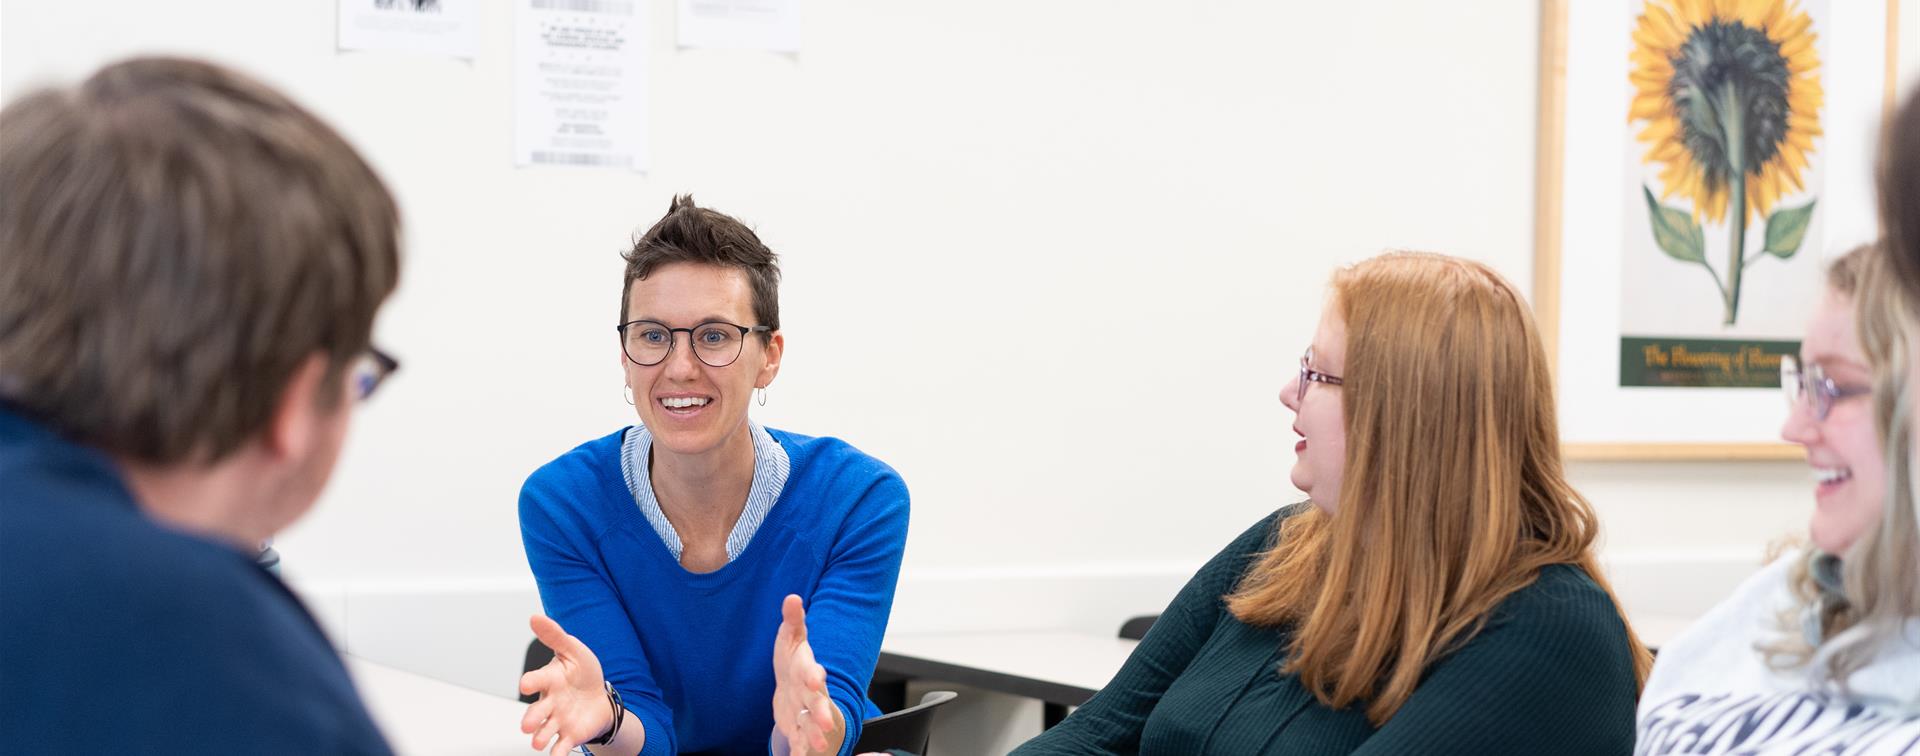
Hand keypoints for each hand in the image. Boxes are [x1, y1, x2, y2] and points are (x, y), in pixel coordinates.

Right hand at [518, 615, 612, 755]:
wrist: (599, 697)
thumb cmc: (582, 673)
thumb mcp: (573, 650)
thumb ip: (555, 636)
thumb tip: (535, 617)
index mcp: (550, 680)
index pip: (537, 680)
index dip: (531, 681)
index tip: (526, 684)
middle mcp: (549, 702)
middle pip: (537, 711)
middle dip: (531, 718)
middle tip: (527, 725)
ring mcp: (557, 720)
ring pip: (544, 731)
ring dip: (540, 737)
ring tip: (537, 742)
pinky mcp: (569, 734)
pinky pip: (560, 746)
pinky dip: (557, 752)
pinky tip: (556, 755)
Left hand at [772, 595, 838, 754]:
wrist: (794, 684)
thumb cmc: (793, 659)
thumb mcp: (791, 637)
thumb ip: (793, 620)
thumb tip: (792, 598)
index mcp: (807, 670)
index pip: (812, 671)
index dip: (814, 675)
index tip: (816, 678)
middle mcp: (810, 693)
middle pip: (817, 702)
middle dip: (821, 713)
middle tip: (825, 724)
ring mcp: (804, 712)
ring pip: (811, 724)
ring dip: (815, 736)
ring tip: (818, 746)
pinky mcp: (797, 727)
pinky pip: (799, 741)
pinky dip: (800, 750)